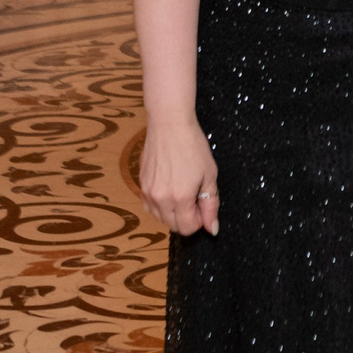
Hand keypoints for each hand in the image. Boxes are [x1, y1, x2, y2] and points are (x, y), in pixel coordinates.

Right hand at [138, 114, 219, 235]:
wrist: (169, 124)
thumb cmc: (192, 146)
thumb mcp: (209, 175)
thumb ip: (211, 205)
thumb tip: (212, 228)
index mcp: (180, 198)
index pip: (187, 228)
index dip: (198, 220)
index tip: (202, 205)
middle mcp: (161, 199)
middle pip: (173, 226)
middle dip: (186, 218)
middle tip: (194, 196)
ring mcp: (148, 192)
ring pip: (160, 217)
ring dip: (172, 212)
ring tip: (181, 189)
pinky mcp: (141, 184)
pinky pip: (149, 206)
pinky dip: (160, 204)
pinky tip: (169, 187)